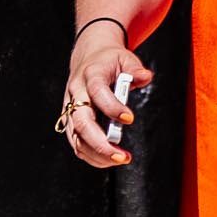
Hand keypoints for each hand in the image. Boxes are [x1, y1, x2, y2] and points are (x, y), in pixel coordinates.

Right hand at [59, 37, 154, 169]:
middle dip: (100, 143)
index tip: (129, 118)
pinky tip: (109, 159)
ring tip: (120, 159)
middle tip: (121, 155)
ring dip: (97, 153)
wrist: (87, 57)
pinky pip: (76, 142)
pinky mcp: (70, 120)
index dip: (112, 106)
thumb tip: (145, 77)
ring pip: (77, 137)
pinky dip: (91, 155)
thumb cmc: (108, 61)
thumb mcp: (124, 58)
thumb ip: (135, 68)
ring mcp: (70, 108)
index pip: (97, 91)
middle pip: (81, 121)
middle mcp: (76, 93)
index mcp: (90, 75)